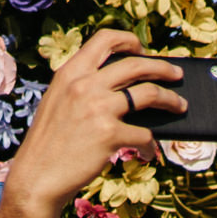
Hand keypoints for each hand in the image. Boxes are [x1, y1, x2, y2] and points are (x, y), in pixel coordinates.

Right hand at [0, 30, 182, 217]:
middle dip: (164, 68)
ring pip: (150, 94)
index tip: (142, 50)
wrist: (36, 178)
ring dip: (171, 100)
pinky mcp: (109, 135)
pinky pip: (144, 134)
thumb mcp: (58, 102)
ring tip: (180, 106)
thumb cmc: (49, 144)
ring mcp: (98, 109)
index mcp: (70, 73)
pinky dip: (150, 144)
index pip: (105, 39)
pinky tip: (148, 151)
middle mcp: (84, 85)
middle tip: (177, 75)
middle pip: (137, 64)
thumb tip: (125, 86)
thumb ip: (83, 87)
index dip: (129, 40)